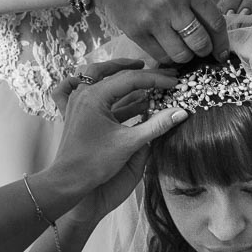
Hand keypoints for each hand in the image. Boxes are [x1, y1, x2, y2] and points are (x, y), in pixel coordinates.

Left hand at [50, 59, 186, 208]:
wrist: (68, 181)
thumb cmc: (96, 164)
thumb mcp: (129, 143)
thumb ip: (157, 125)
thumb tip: (182, 112)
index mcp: (95, 97)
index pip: (130, 80)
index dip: (155, 79)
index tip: (174, 81)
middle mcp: (83, 94)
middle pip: (114, 73)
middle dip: (139, 71)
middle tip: (161, 71)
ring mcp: (76, 102)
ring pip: (95, 75)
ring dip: (117, 72)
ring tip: (138, 70)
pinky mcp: (74, 113)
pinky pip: (79, 89)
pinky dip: (95, 84)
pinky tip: (103, 84)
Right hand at [93, 0, 229, 64]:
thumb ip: (194, 1)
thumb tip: (212, 31)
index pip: (216, 22)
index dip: (221, 41)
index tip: (221, 51)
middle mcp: (173, 4)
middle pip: (201, 42)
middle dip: (205, 51)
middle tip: (201, 52)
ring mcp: (154, 19)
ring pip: (182, 54)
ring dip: (186, 57)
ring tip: (182, 51)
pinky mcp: (137, 32)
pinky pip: (160, 56)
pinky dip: (167, 58)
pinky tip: (166, 50)